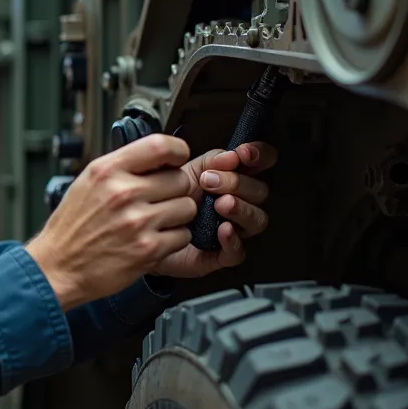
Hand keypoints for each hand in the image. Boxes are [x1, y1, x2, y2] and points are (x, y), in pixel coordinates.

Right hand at [25, 135, 194, 311]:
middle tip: (160, 199)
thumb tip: (159, 157)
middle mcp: (123, 193)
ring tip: (156, 221)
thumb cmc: (72, 227)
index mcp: (107, 171)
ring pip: (187, 207)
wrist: (58, 267)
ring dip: (178, 215)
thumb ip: (122, 166)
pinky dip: (174, 239)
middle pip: (180, 179)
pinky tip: (154, 238)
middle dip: (175, 189)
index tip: (178, 158)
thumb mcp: (88, 182)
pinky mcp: (148, 250)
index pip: (160, 146)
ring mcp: (137, 222)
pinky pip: (183, 235)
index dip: (177, 151)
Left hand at [149, 141, 276, 278]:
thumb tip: (232, 156)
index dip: (260, 155)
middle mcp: (240, 202)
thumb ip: (211, 160)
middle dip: (237, 183)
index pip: (262, 162)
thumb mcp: (188, 170)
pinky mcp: (222, 254)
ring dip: (241, 209)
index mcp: (234, 177)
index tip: (243, 153)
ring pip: (256, 220)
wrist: (145, 227)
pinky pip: (238, 252)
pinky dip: (232, 240)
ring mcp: (234, 229)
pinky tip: (222, 229)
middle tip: (210, 181)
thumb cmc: (169, 196)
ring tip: (221, 204)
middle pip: (259, 191)